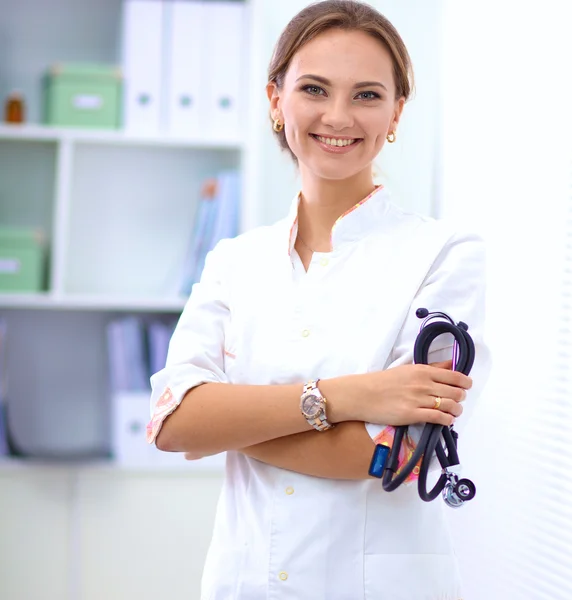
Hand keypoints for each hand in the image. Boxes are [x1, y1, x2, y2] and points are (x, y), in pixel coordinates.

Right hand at [324, 359, 471, 426]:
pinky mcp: (412, 414)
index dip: (465, 383)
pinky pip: (438, 418)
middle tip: (457, 401)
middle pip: (456, 392)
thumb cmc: (382, 381)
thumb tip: (450, 364)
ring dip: (456, 410)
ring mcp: (418, 399)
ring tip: (452, 412)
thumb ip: (430, 368)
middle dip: (460, 398)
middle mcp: (423, 384)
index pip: (455, 376)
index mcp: (422, 371)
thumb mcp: (407, 369)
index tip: (466, 387)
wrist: (363, 394)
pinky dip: (447, 420)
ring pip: (450, 405)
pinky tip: (446, 421)